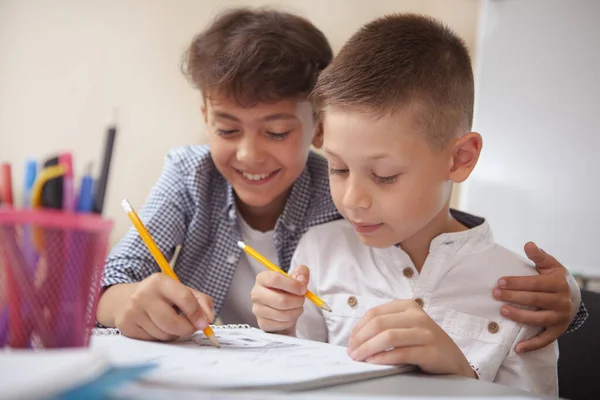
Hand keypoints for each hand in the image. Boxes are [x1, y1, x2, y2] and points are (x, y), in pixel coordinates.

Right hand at [113, 273, 213, 340]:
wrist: (125, 299)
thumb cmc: (160, 296)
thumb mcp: (180, 290)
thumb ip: (200, 301)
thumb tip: (207, 319)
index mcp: (159, 281)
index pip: (185, 298)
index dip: (198, 314)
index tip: (204, 323)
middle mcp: (143, 295)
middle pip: (173, 323)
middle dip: (187, 329)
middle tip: (190, 327)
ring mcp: (132, 312)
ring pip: (164, 334)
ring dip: (173, 334)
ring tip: (169, 323)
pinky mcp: (126, 326)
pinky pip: (152, 340)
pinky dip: (159, 337)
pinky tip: (156, 327)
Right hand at [251, 266, 308, 334]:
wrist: (281, 308)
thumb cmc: (287, 290)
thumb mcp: (295, 278)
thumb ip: (301, 273)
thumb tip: (301, 279)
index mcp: (262, 278)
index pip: (275, 279)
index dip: (293, 285)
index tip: (304, 289)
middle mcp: (256, 293)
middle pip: (281, 300)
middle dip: (297, 301)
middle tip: (302, 300)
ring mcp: (257, 309)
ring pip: (283, 314)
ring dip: (296, 311)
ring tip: (297, 307)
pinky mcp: (262, 323)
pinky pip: (282, 324)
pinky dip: (290, 321)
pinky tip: (290, 316)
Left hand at [347, 300, 475, 378]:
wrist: (453, 360)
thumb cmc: (424, 343)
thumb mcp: (405, 327)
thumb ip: (385, 326)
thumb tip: (356, 338)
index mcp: (408, 306)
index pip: (374, 313)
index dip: (358, 328)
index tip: (350, 342)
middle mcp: (417, 316)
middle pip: (379, 324)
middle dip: (360, 339)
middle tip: (351, 352)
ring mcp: (426, 332)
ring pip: (388, 336)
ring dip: (368, 348)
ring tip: (359, 358)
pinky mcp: (431, 351)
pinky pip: (401, 353)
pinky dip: (383, 358)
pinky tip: (373, 362)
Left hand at [492, 242, 571, 351]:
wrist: (572, 296)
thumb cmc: (555, 278)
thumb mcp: (550, 265)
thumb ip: (539, 256)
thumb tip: (528, 244)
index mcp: (558, 283)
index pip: (535, 284)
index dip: (516, 283)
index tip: (499, 281)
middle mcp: (562, 301)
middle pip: (534, 300)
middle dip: (513, 297)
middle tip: (495, 294)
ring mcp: (560, 318)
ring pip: (538, 319)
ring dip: (519, 317)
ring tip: (502, 311)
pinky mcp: (558, 330)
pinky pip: (545, 340)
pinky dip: (531, 345)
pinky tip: (517, 348)